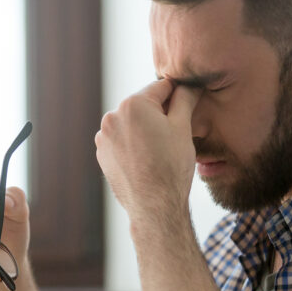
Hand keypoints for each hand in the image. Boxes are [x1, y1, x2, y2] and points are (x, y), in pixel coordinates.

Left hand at [95, 80, 200, 220]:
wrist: (154, 206)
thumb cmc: (171, 166)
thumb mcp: (183, 127)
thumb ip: (185, 99)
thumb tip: (189, 84)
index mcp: (132, 104)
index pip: (161, 87)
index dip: (178, 95)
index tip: (187, 104)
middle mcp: (112, 116)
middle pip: (143, 105)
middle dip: (159, 114)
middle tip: (174, 135)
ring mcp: (103, 137)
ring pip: (131, 123)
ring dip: (144, 129)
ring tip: (160, 150)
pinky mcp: (102, 154)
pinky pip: (121, 140)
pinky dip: (133, 144)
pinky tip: (146, 159)